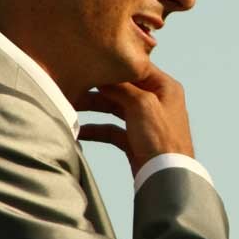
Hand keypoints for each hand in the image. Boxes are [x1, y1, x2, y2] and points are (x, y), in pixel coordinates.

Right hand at [76, 63, 194, 175]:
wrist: (167, 176)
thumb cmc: (161, 138)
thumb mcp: (142, 104)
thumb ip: (122, 87)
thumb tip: (103, 76)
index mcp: (165, 87)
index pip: (135, 68)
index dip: (113, 65)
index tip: (91, 62)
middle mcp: (157, 101)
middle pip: (122, 88)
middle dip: (98, 88)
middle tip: (74, 85)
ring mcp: (146, 121)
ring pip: (115, 108)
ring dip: (94, 107)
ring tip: (71, 105)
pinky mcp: (136, 140)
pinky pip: (113, 129)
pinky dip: (97, 130)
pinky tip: (80, 131)